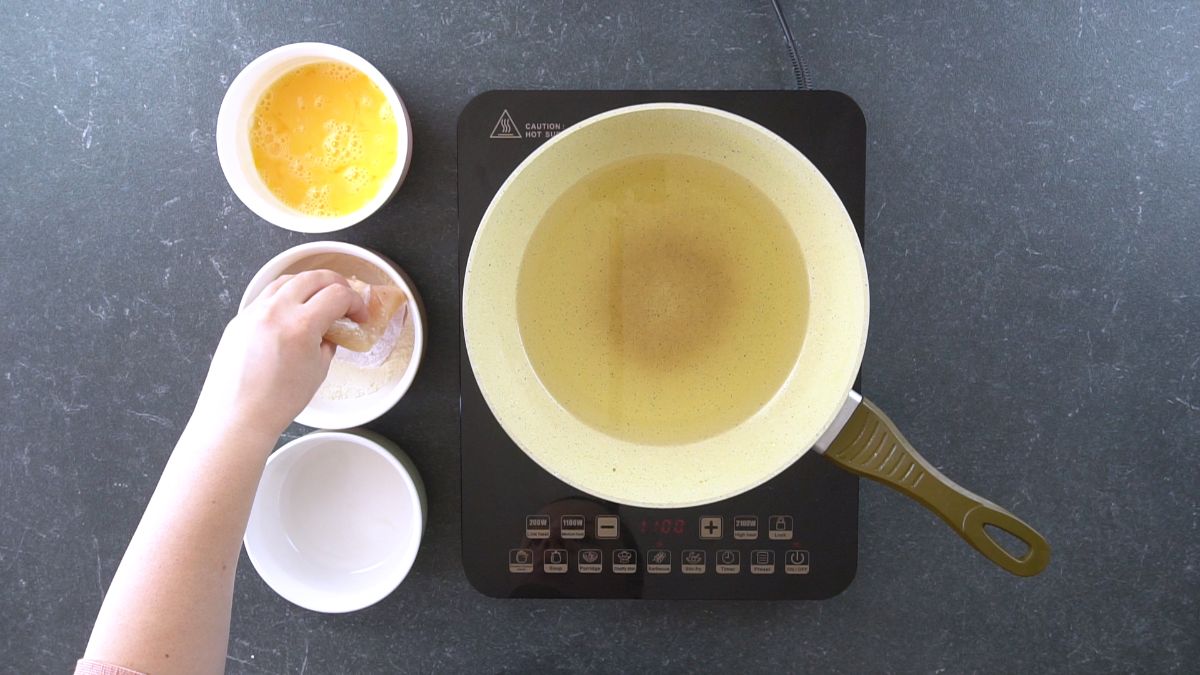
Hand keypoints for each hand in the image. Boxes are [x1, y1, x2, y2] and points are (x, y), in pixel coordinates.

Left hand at [194, 270, 367, 437]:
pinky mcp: (240, 319)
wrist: (238, 415)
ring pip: (288, 280)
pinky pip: (267, 295)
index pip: (338, 295)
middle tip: (345, 298)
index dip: (356, 303)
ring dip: (309, 284)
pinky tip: (292, 309)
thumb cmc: (276, 401)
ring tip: (319, 298)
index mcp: (301, 325)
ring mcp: (254, 312)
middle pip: (314, 277)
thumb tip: (332, 331)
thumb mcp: (318, 371)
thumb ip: (329, 342)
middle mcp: (276, 312)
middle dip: (336, 284)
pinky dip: (285, 295)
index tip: (358, 315)